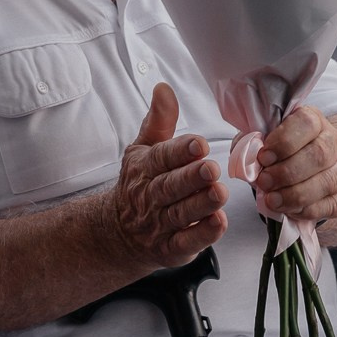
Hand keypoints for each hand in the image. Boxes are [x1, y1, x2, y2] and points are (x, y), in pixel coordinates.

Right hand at [106, 82, 227, 270]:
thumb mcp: (143, 148)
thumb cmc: (139, 183)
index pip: (161, 158)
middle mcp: (149, 196)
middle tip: (211, 169)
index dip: (180, 151)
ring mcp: (158, 224)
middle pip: (170, 187)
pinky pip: (186, 242)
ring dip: (200, 204)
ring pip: (180, 214)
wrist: (117, 232)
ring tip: (219, 193)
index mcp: (144, 168)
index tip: (199, 144)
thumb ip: (159, 120)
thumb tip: (164, 88)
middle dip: (191, 178)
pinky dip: (202, 234)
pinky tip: (219, 223)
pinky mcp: (170, 249)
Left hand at [253, 105, 336, 222]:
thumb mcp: (263, 140)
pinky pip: (334, 204)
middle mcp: (333, 141)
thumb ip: (254, 144)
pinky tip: (290, 210)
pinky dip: (309, 210)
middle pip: (318, 155)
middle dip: (287, 172)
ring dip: (296, 194)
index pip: (306, 123)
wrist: (314, 164)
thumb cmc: (282, 151)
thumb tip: (248, 159)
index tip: (263, 157)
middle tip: (264, 182)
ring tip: (272, 200)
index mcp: (313, 120)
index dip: (284, 141)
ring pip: (328, 181)